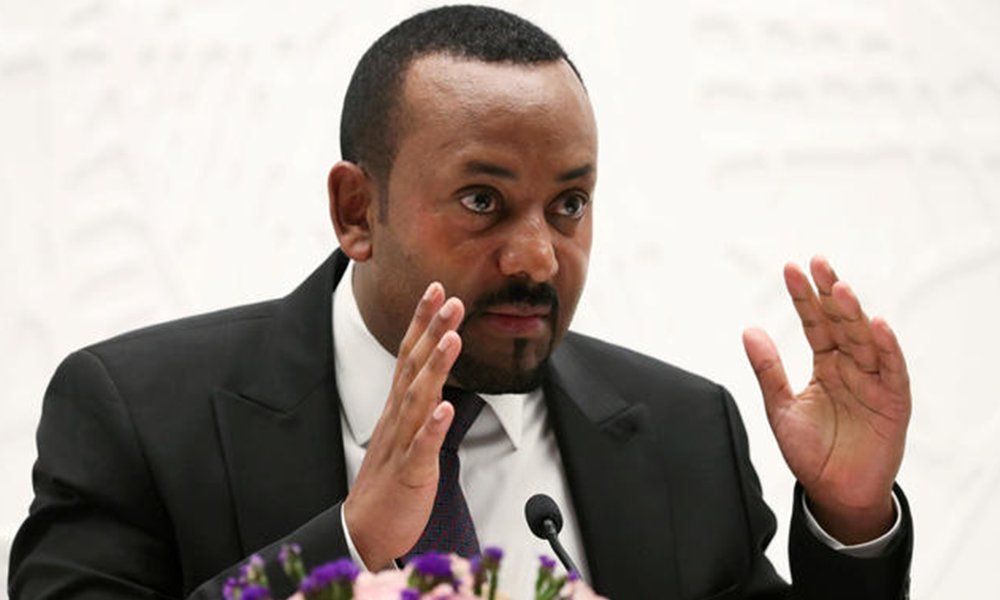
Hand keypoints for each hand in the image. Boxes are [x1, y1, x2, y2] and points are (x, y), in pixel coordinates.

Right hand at [343, 282, 464, 568]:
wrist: (365, 529)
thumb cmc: (390, 480)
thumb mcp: (406, 432)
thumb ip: (419, 400)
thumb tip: (435, 371)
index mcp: (398, 407)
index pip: (409, 354)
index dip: (422, 321)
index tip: (438, 290)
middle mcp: (397, 418)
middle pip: (413, 366)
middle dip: (432, 330)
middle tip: (452, 298)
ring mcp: (401, 443)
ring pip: (418, 398)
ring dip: (435, 367)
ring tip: (452, 338)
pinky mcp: (408, 472)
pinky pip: (421, 447)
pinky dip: (432, 427)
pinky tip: (445, 408)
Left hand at [742, 256, 910, 543]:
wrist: (835, 494)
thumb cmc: (812, 453)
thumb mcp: (781, 407)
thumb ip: (767, 370)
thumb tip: (748, 330)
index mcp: (826, 365)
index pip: (815, 323)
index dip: (804, 297)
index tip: (791, 268)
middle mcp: (851, 367)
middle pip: (841, 323)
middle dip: (829, 293)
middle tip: (817, 263)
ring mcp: (874, 382)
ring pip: (865, 340)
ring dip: (854, 313)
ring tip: (840, 288)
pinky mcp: (893, 403)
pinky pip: (891, 370)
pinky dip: (886, 348)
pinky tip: (876, 325)